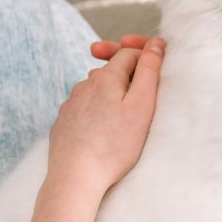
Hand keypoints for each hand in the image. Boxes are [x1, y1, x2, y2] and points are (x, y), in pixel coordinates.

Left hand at [44, 35, 165, 199]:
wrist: (76, 177)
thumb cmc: (114, 145)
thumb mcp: (142, 106)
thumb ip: (150, 71)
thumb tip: (155, 43)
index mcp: (105, 77)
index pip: (128, 53)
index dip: (145, 56)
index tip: (158, 68)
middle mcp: (84, 85)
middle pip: (110, 71)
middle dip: (127, 76)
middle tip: (143, 95)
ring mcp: (70, 104)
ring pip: (96, 90)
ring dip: (111, 95)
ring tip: (124, 118)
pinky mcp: (63, 123)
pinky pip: (84, 109)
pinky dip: (96, 113)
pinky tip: (103, 131)